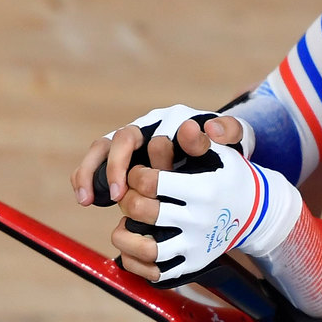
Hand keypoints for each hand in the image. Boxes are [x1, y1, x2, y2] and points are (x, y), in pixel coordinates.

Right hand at [71, 107, 247, 206]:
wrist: (220, 154)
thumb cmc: (226, 149)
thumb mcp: (235, 140)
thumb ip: (230, 131)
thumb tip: (211, 128)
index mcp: (172, 121)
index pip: (149, 135)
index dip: (141, 157)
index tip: (144, 180)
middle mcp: (148, 127)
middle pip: (119, 140)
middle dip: (112, 168)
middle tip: (115, 196)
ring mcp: (133, 142)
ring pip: (101, 149)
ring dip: (89, 172)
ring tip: (85, 199)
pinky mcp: (123, 157)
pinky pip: (97, 163)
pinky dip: (87, 179)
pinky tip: (85, 199)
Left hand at [113, 124, 300, 282]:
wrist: (256, 212)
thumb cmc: (230, 177)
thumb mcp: (221, 154)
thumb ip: (199, 141)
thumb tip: (185, 127)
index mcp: (202, 190)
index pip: (151, 182)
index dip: (135, 175)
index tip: (137, 173)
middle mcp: (199, 221)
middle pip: (145, 212)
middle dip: (127, 200)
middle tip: (128, 196)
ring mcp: (196, 246)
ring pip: (148, 249)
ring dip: (125, 236)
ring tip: (123, 225)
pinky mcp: (194, 265)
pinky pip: (157, 273)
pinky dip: (136, 264)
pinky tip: (131, 249)